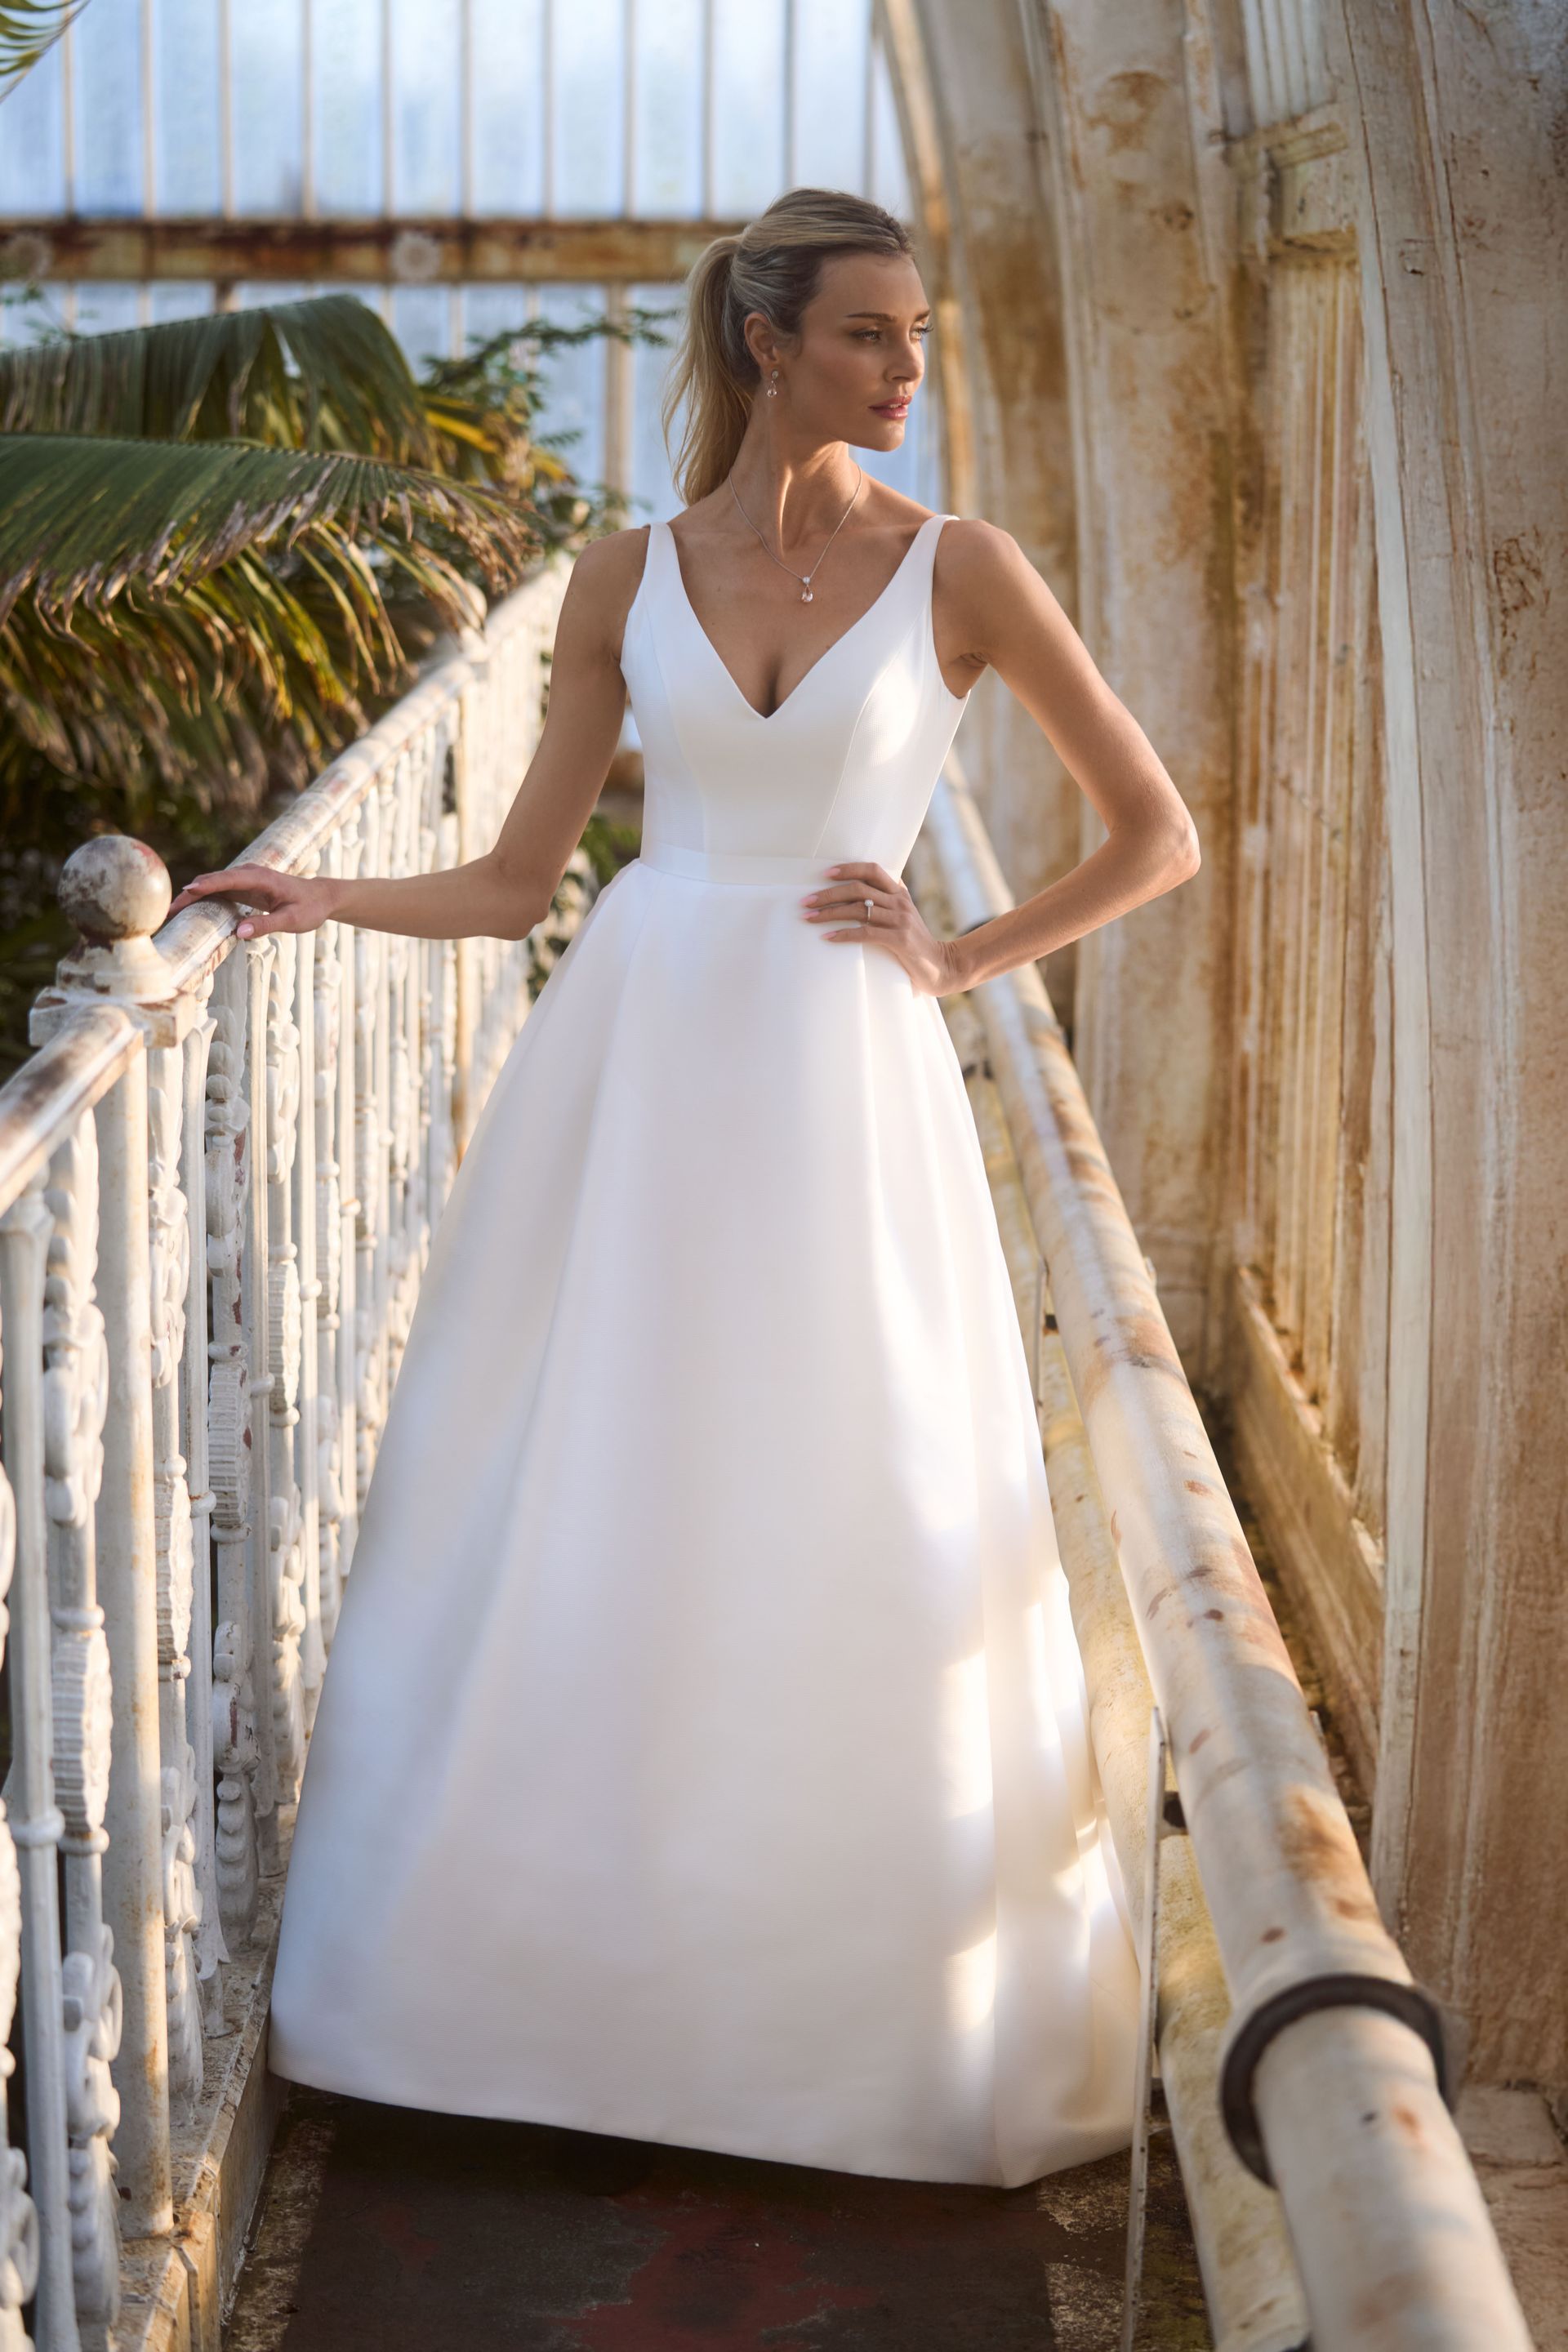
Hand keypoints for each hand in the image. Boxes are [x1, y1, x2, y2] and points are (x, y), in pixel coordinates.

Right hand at [168, 863, 339, 940]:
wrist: (320, 896)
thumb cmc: (309, 908)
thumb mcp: (293, 920)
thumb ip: (267, 925)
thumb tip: (239, 932)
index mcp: (262, 878)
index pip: (229, 879)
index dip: (208, 885)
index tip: (187, 891)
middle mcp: (249, 874)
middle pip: (213, 882)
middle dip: (190, 895)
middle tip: (168, 912)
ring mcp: (244, 879)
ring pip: (212, 886)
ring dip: (191, 898)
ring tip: (171, 914)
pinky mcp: (242, 887)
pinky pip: (217, 892)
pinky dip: (202, 900)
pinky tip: (187, 912)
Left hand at [800, 861, 965, 997]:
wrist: (942, 966)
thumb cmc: (916, 943)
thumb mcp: (906, 915)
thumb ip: (891, 899)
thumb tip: (872, 884)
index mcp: (900, 893)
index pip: (872, 870)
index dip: (848, 868)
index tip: (825, 874)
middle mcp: (900, 902)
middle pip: (858, 888)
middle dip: (828, 894)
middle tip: (806, 901)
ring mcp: (900, 920)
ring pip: (858, 909)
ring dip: (829, 913)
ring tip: (809, 918)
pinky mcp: (899, 940)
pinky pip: (865, 933)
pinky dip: (843, 934)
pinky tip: (827, 937)